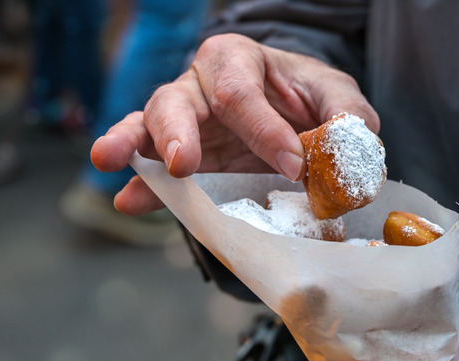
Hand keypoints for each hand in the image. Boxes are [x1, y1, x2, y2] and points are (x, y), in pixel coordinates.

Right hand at [90, 33, 377, 214]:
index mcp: (238, 60)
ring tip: (112, 161)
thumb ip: (346, 116)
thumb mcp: (338, 98)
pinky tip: (129, 200)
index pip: (240, 91)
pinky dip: (141, 185)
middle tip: (185, 163)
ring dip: (135, 147)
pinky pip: (151, 168)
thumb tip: (345, 150)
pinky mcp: (178, 156)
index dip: (264, 130)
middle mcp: (200, 85)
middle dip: (178, 132)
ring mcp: (183, 121)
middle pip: (176, 101)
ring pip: (150, 126)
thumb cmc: (311, 100)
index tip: (293, 165)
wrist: (297, 117)